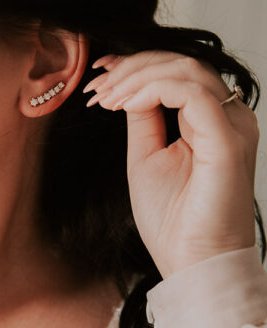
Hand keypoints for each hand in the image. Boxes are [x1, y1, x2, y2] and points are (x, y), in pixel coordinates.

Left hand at [82, 51, 259, 278]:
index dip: (136, 66)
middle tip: (97, 85)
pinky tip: (125, 104)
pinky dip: (152, 89)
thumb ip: (144, 117)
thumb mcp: (147, 156)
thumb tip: (128, 87)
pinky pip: (192, 92)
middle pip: (182, 63)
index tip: (98, 76)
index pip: (179, 72)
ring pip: (186, 70)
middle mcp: (229, 117)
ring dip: (136, 76)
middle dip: (131, 67)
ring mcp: (231, 126)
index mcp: (212, 121)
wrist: (191, 263)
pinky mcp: (227, 140)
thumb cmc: (174, 222)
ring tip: (106, 96)